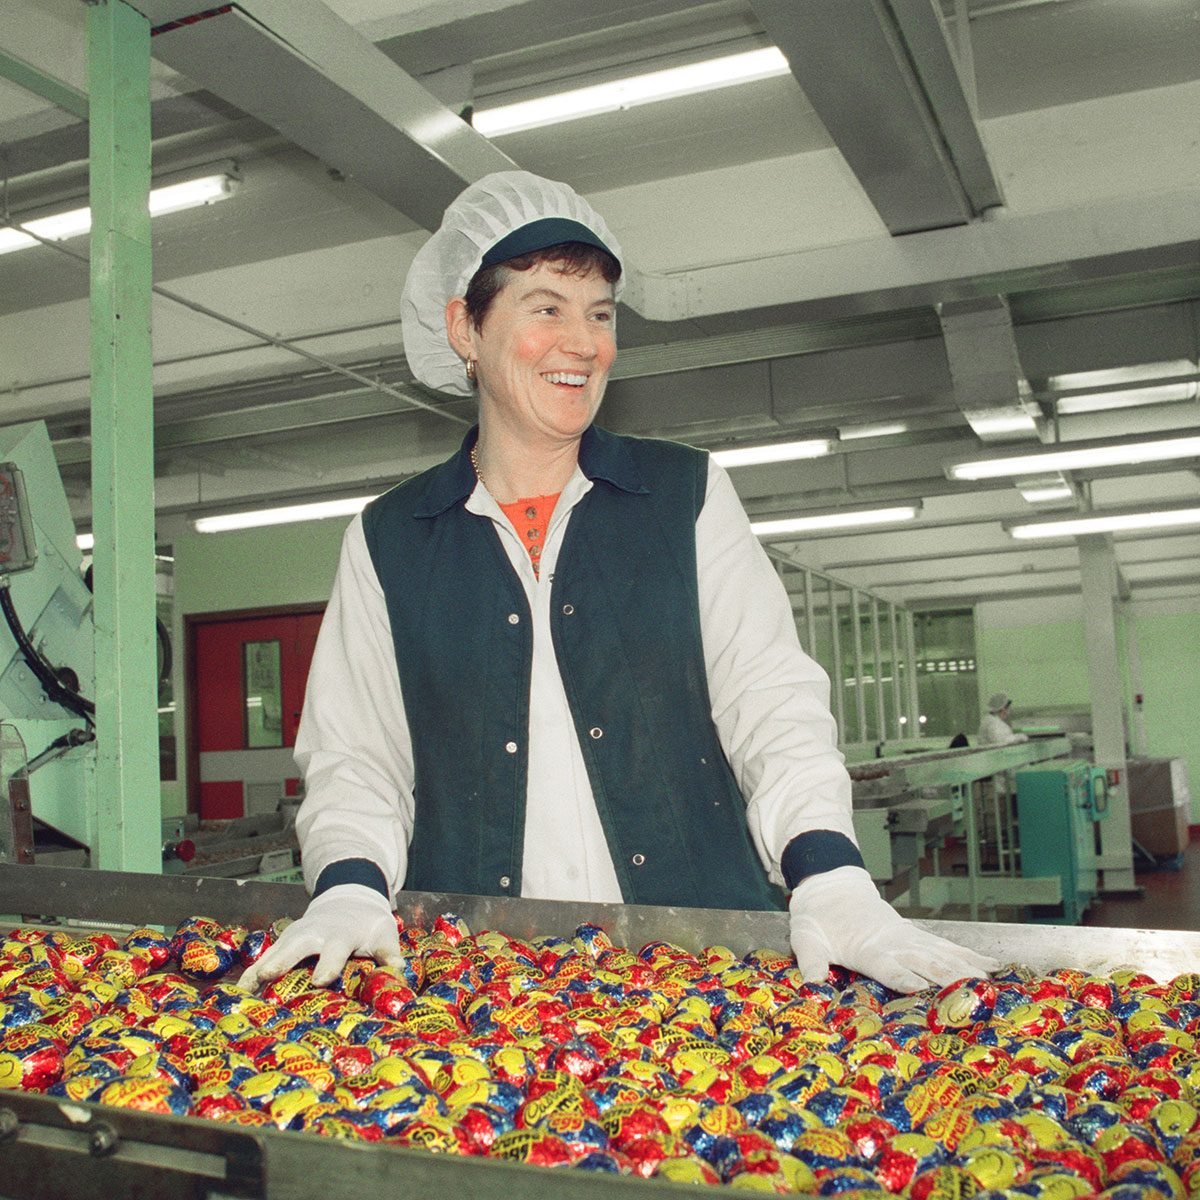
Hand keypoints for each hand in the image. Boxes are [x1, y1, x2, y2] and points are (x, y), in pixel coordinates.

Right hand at [238, 884, 401, 991]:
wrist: (349, 898)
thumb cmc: (368, 923)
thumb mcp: (384, 934)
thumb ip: (390, 955)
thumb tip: (400, 976)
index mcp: (341, 934)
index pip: (335, 950)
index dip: (328, 965)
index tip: (320, 980)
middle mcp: (314, 933)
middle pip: (296, 947)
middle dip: (282, 962)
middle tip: (266, 978)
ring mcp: (295, 936)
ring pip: (274, 951)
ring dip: (258, 970)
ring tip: (242, 992)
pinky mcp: (284, 941)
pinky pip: (265, 957)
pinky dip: (252, 972)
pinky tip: (238, 993)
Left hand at [788, 865, 999, 992]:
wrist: (832, 888)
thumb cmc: (818, 918)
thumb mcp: (806, 938)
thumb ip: (810, 961)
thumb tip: (811, 986)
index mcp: (867, 948)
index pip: (887, 966)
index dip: (903, 977)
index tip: (921, 989)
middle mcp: (894, 942)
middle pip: (926, 962)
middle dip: (950, 979)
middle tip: (977, 997)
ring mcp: (909, 938)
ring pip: (944, 954)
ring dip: (969, 970)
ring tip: (994, 986)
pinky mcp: (918, 936)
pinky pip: (948, 946)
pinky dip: (972, 957)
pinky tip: (993, 966)